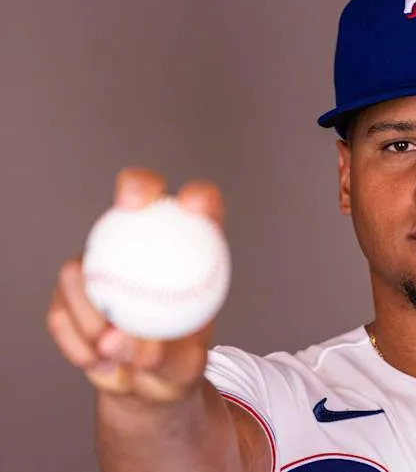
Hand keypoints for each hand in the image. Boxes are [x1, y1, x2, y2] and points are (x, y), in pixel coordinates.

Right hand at [46, 167, 225, 402]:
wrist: (145, 382)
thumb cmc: (176, 365)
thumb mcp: (181, 369)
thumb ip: (163, 358)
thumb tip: (130, 346)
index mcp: (188, 252)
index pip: (201, 208)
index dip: (198, 197)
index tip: (194, 208)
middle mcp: (142, 242)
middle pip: (138, 193)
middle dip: (136, 187)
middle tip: (131, 210)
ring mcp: (102, 260)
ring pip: (81, 264)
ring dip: (90, 311)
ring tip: (111, 349)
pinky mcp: (70, 291)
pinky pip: (60, 309)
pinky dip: (76, 339)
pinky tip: (96, 362)